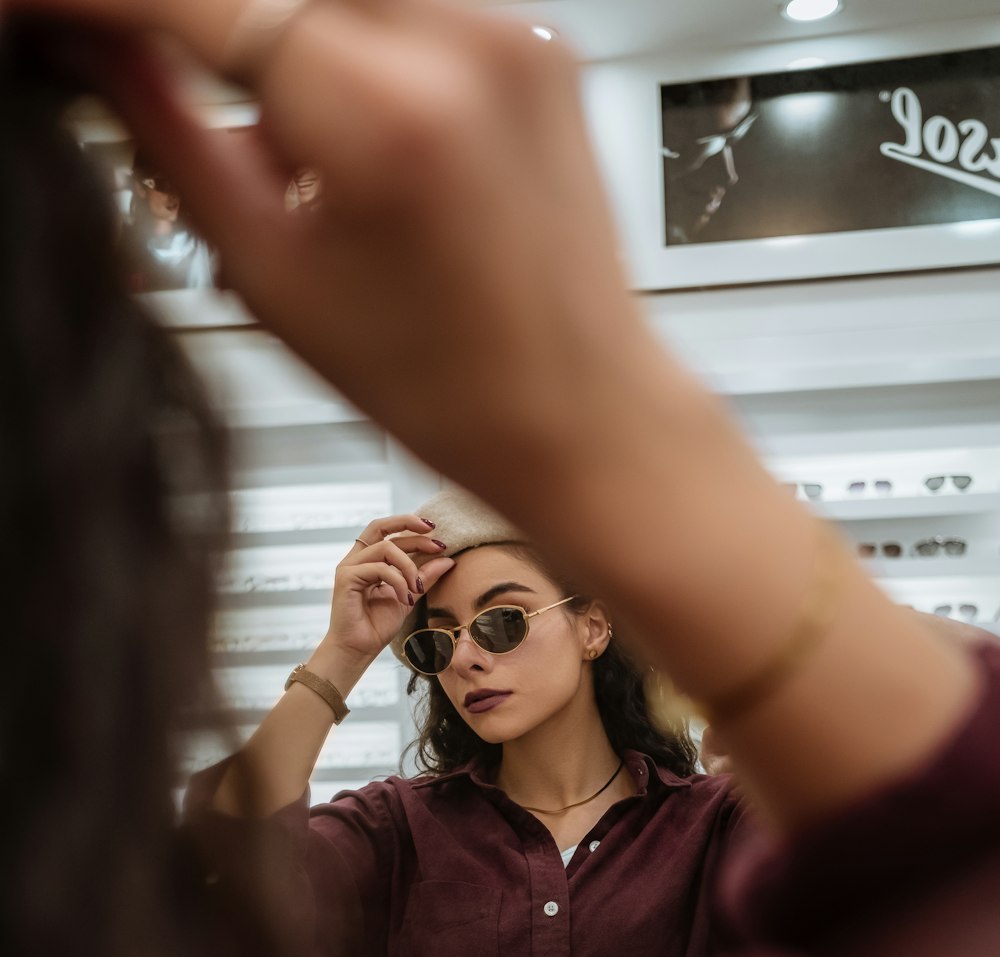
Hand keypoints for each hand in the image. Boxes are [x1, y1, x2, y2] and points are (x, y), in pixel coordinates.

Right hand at [12, 0, 655, 505]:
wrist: (582, 414)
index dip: (98, 3)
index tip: (46, 16)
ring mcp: (509, 28)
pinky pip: (399, 1)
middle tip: (141, 68)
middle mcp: (461, 39)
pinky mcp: (533, 37)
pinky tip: (336, 126)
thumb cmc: (457, 390)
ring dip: (266, 35)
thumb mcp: (279, 279)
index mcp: (387, 110)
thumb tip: (96, 51)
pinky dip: (338, 39)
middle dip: (188, 20)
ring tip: (276, 142)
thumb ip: (173, 140)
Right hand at [325, 514, 452, 664]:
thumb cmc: (377, 625)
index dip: (412, 528)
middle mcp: (357, 559)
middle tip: (437, 542)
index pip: (388, 533)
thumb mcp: (409, 595)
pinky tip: (405, 599)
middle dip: (409, 525)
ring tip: (418, 588)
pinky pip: (379, 568)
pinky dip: (398, 582)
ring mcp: (349, 566)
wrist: (359, 649)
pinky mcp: (346, 577)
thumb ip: (424, 576)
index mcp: (369, 560)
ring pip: (386, 548)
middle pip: (381, 527)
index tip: (438, 537)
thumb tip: (447, 559)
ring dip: (409, 566)